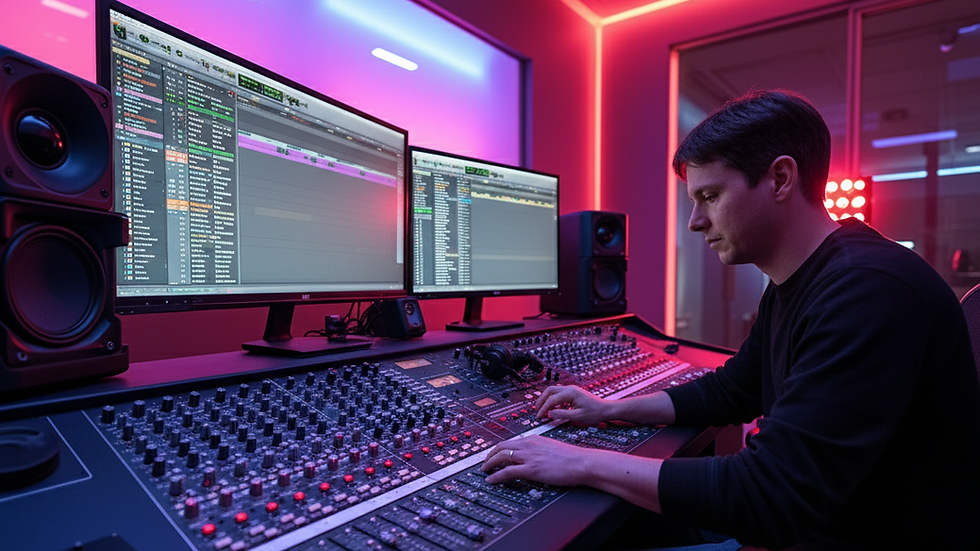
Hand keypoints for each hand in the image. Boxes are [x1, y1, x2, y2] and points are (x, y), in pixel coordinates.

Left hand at [481, 435, 596, 485]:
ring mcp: (529, 456)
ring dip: (489, 463)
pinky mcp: (530, 469)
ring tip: (484, 470)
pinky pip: (507, 471)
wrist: (581, 462)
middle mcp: (529, 445)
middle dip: (489, 454)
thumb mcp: (553, 447)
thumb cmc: (572, 458)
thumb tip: (536, 456)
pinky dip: (496, 475)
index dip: (500, 448)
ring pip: (501, 456)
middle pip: (501, 446)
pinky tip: (491, 479)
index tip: (495, 453)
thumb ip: (541, 449)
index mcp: (535, 439)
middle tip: (485, 462)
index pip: (512, 441)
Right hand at [535, 385, 611, 424]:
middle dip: (541, 400)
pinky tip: (554, 409)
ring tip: (543, 410)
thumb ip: (562, 414)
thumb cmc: (594, 412)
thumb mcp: (577, 416)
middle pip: (549, 391)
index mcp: (570, 393)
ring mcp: (571, 389)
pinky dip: (554, 400)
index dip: (543, 409)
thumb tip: (550, 413)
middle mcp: (569, 389)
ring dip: (547, 399)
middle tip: (537, 410)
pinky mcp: (573, 393)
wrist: (606, 409)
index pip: (551, 400)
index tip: (539, 417)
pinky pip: (559, 394)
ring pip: (553, 391)